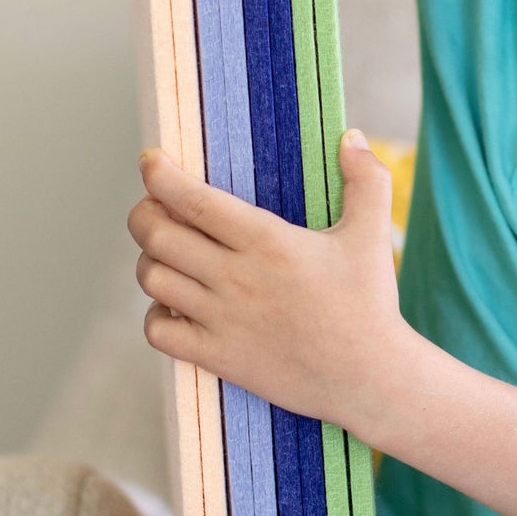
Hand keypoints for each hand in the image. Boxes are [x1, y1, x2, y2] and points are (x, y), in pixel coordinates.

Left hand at [128, 130, 409, 432]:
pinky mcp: (217, 357)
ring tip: (166, 254)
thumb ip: (366, 179)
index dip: (160, 176)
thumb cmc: (369, 304)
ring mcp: (222, 320)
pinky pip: (158, 331)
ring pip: (153, 279)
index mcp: (267, 241)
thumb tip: (352, 138)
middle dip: (144, 214)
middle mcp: (236, 278)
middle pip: (157, 235)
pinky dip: (155, 313)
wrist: (369, 377)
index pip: (193, 200)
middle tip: (153, 207)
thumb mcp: (372, 234)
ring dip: (149, 260)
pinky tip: (175, 304)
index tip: (152, 161)